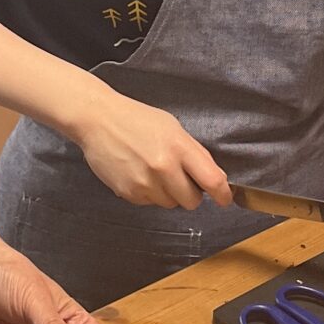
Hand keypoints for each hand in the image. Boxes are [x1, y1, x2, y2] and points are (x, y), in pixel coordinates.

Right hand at [66, 82, 230, 209]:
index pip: (212, 181)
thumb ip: (194, 153)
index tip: (225, 199)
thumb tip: (214, 177)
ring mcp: (145, 183)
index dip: (223, 194)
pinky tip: (138, 172)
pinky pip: (149, 203)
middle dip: (191, 193)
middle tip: (180, 177)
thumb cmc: (136, 119)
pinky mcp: (128, 193)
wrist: (98, 120)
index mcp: (179, 148)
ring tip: (153, 170)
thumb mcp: (173, 128)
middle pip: (192, 201)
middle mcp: (163, 168)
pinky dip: (148, 193)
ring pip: (170, 204)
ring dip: (167, 193)